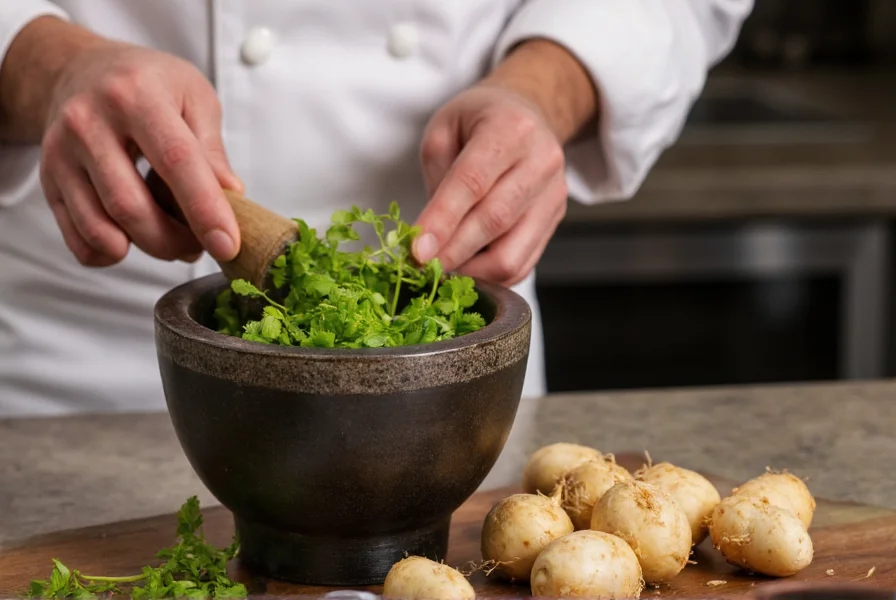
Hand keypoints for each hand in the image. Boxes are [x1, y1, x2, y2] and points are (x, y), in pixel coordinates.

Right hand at [39, 36, 241, 266]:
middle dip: (174, 241)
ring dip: (147, 250)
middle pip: (132, 206)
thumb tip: (230, 196)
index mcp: (137, 95)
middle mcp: (89, 122)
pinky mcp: (48, 180)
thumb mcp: (194, 95)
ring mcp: (61, 153)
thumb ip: (212, 148)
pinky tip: (133, 239)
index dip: (204, 209)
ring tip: (173, 241)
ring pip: (102, 229)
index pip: (176, 161)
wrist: (79, 70)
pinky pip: (78, 239)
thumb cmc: (147, 84)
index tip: (226, 245)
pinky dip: (110, 254)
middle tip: (199, 244)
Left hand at [413, 83, 567, 286]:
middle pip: (494, 221)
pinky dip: (490, 275)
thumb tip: (431, 237)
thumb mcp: (444, 129)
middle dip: (452, 252)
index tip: (417, 251)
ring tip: (443, 268)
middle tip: (421, 268)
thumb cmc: (479, 122)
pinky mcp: (555, 219)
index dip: (443, 220)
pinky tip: (468, 266)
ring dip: (472, 271)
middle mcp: (541, 161)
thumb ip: (436, 178)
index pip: (473, 182)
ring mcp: (553, 194)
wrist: (530, 115)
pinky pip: (522, 264)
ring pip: (512, 254)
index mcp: (510, 128)